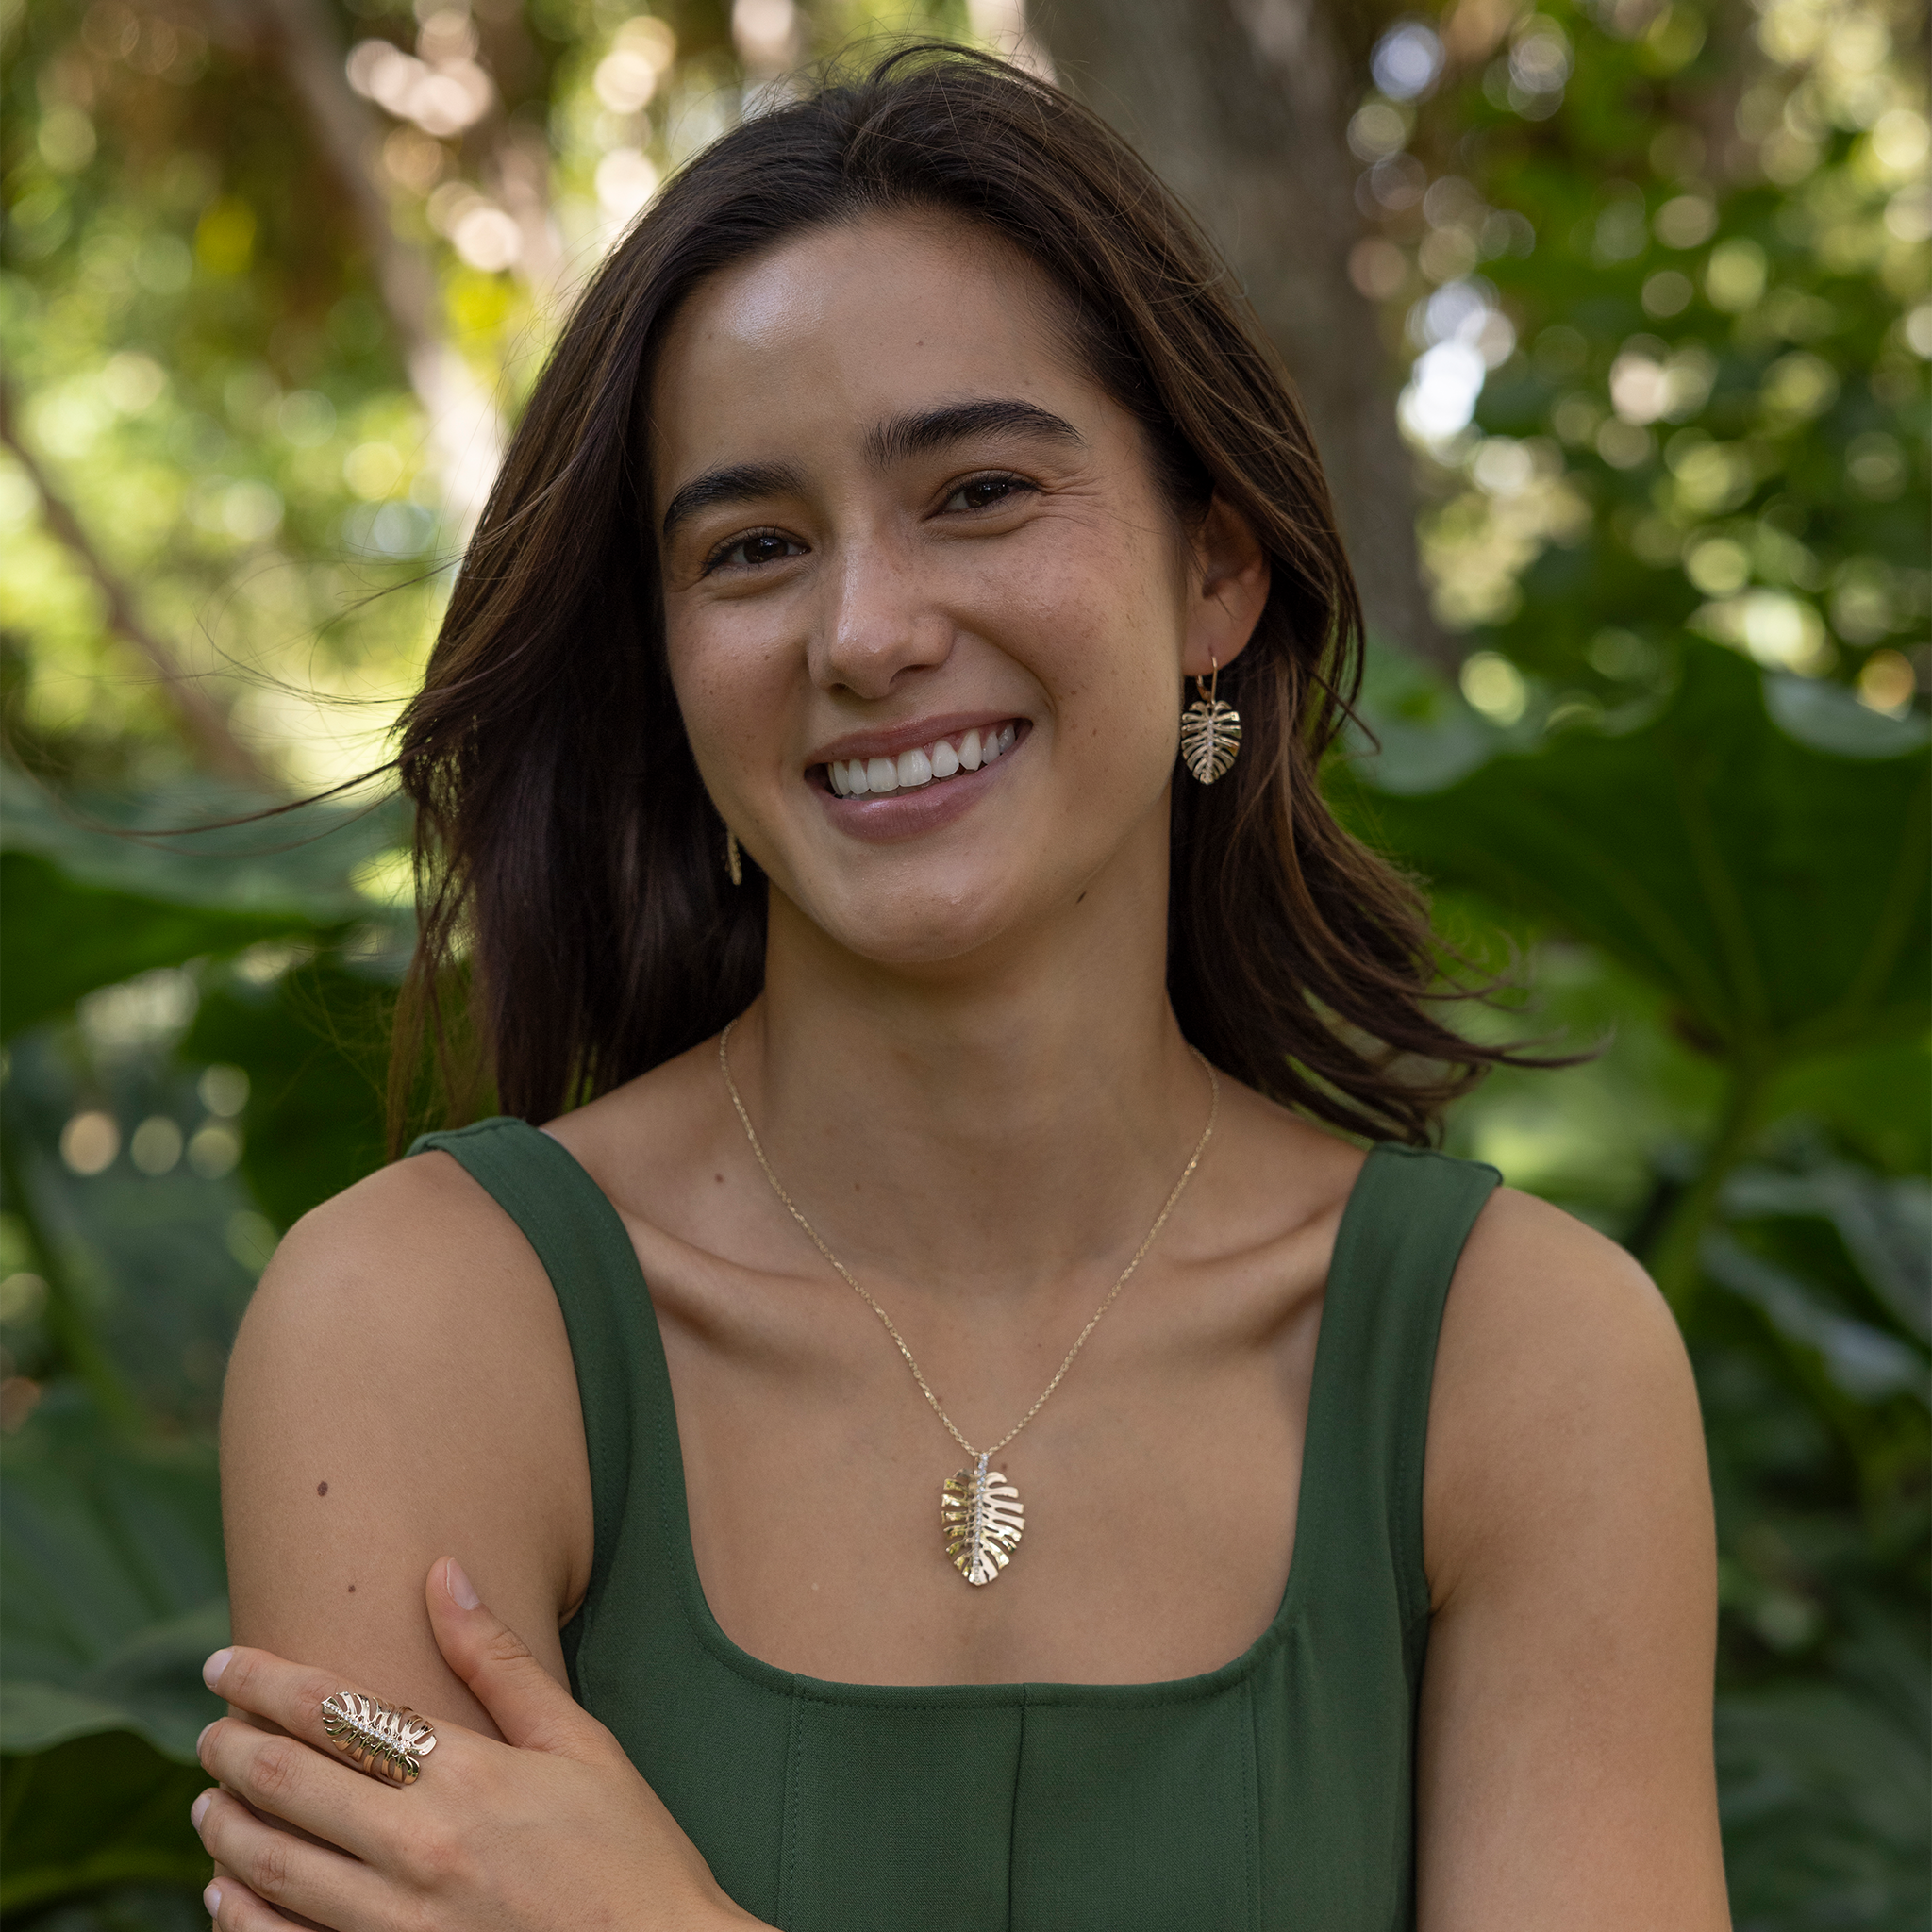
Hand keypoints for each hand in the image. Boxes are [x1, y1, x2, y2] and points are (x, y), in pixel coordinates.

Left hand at [192, 1558, 766, 1931]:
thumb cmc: (629, 1850)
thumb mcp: (580, 1743)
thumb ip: (500, 1662)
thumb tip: (444, 1574)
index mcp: (468, 1775)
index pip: (337, 1711)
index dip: (268, 1681)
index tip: (226, 1661)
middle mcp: (421, 1848)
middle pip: (290, 1784)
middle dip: (232, 1748)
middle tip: (207, 1729)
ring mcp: (400, 1925)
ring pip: (274, 1869)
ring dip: (228, 1827)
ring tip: (208, 1802)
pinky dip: (245, 1918)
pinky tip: (228, 1895)